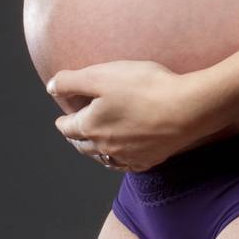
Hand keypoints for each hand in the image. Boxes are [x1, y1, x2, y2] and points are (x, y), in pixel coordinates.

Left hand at [48, 60, 218, 171]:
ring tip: (95, 141)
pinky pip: (124, 164)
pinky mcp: (148, 160)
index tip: (64, 114)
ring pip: (102, 157)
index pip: (67, 127)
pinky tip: (121, 153)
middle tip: (76, 127)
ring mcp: (127, 157)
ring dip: (95, 149)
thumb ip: (72, 81)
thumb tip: (51, 86)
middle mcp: (105, 147)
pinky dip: (117, 158)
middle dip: (76, 136)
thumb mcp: (102, 75)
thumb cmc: (144, 88)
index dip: (63, 118)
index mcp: (90, 126)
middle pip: (82, 145)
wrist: (186, 109)